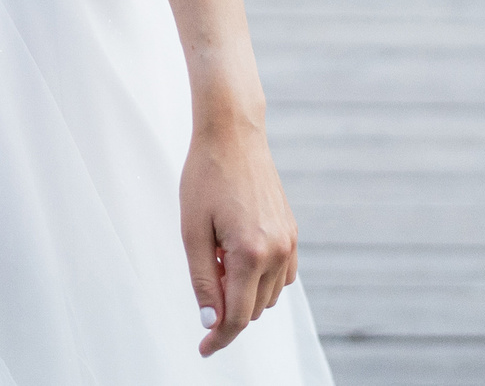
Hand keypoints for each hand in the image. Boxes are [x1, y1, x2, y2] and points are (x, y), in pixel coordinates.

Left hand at [179, 118, 297, 355]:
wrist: (233, 134)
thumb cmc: (205, 177)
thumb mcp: (191, 231)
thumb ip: (202, 279)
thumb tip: (211, 320)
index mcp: (249, 253)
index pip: (236, 316)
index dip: (218, 338)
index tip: (203, 350)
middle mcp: (276, 251)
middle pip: (252, 310)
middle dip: (227, 310)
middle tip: (203, 275)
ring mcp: (289, 242)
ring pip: (268, 297)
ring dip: (244, 293)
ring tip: (218, 255)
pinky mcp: (292, 233)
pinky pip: (282, 277)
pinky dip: (262, 280)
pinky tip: (239, 257)